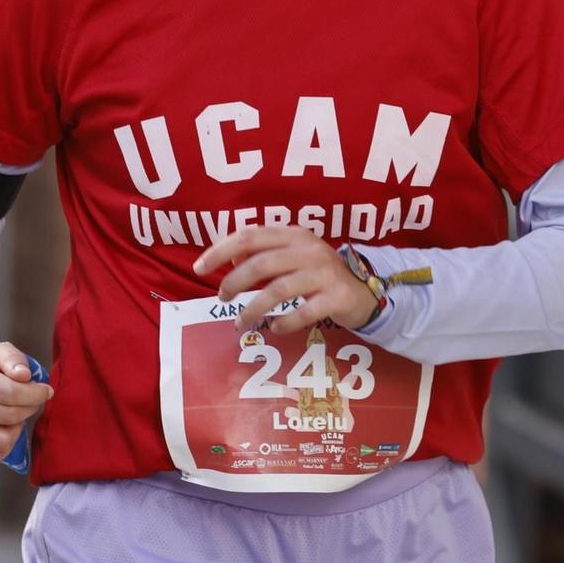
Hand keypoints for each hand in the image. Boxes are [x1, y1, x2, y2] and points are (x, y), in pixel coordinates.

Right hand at [0, 342, 53, 464]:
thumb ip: (13, 359)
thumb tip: (24, 375)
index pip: (10, 392)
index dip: (36, 394)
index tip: (46, 391)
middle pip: (10, 416)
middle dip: (29, 408)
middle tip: (29, 401)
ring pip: (3, 441)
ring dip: (16, 429)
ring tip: (13, 416)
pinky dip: (5, 445)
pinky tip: (2, 429)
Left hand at [193, 227, 381, 335]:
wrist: (364, 291)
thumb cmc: (318, 273)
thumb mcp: (292, 255)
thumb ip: (262, 252)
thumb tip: (229, 258)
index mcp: (293, 234)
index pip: (249, 236)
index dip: (220, 250)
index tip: (199, 268)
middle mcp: (309, 250)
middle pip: (261, 263)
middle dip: (234, 282)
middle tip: (222, 299)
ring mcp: (325, 274)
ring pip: (279, 290)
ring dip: (254, 309)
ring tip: (241, 323)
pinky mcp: (337, 298)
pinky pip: (304, 312)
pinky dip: (284, 322)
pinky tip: (273, 328)